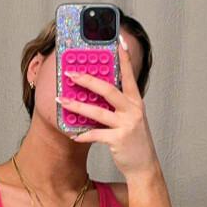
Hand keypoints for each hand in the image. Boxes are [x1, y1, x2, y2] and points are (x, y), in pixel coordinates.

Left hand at [59, 38, 159, 179]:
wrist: (145, 166)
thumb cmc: (134, 140)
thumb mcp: (130, 118)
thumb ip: (118, 105)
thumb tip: (95, 93)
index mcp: (135, 102)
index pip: (129, 75)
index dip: (124, 57)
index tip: (118, 40)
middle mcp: (133, 110)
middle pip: (108, 90)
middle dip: (87, 80)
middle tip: (70, 73)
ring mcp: (127, 125)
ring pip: (97, 112)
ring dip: (76, 106)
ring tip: (61, 100)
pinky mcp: (119, 140)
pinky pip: (95, 135)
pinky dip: (82, 135)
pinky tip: (73, 135)